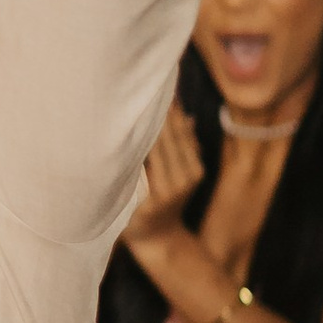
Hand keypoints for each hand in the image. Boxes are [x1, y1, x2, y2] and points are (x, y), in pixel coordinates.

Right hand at [123, 101, 204, 251]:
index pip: (154, 146)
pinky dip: (180, 122)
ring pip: (181, 135)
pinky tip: (172, 105)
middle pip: (169, 136)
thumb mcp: (124, 202)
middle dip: (160, 110)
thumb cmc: (132, 222)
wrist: (161, 239)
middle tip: (151, 82)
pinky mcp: (198, 171)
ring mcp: (192, 176)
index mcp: (159, 189)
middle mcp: (179, 181)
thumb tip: (131, 139)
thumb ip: (129, 174)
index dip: (147, 121)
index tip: (137, 98)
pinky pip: (188, 140)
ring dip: (171, 111)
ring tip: (162, 87)